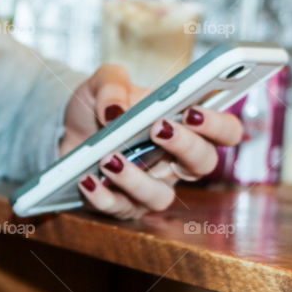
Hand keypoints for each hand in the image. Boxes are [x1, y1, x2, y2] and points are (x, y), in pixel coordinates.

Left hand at [61, 64, 243, 219]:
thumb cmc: (100, 107)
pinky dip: (102, 195)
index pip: (225, 131)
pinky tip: (86, 179)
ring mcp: (152, 187)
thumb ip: (112, 84)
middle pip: (203, 164)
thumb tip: (115, 111)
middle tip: (158, 128)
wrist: (67, 130)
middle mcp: (176, 162)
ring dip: (136, 179)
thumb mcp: (104, 82)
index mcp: (186, 128)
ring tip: (110, 158)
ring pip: (160, 196)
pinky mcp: (122, 205)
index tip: (193, 110)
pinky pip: (119, 208)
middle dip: (184, 146)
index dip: (217, 125)